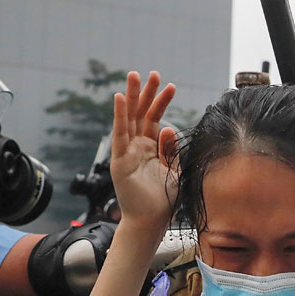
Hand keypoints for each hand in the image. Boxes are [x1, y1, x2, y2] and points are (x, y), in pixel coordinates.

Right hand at [111, 71, 177, 234]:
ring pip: (128, 119)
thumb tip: (168, 128)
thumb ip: (172, 150)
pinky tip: (120, 99)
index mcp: (151, 149)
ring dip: (130, 97)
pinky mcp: (119, 161)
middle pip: (141, 114)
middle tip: (151, 73)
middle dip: (146, 93)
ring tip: (133, 76)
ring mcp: (127, 153)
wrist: (151, 222)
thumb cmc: (163, 201)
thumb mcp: (175, 171)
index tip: (171, 86)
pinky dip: (119, 117)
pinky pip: (119, 135)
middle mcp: (137, 148)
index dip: (162, 102)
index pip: (155, 119)